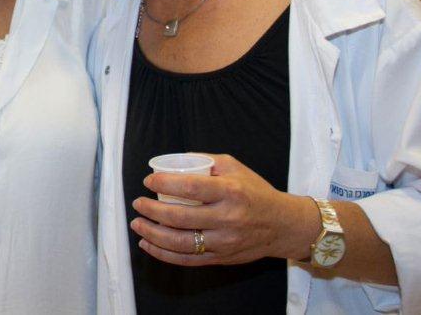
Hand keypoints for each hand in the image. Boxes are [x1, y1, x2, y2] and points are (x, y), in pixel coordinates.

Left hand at [129, 154, 316, 266]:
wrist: (283, 225)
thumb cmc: (255, 192)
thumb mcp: (234, 167)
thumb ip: (204, 161)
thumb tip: (172, 161)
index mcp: (230, 192)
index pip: (190, 188)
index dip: (163, 184)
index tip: (148, 181)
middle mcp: (227, 219)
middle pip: (180, 217)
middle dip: (151, 210)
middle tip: (138, 203)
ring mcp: (224, 242)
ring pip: (180, 242)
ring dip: (152, 233)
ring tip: (137, 223)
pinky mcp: (221, 258)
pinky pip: (187, 260)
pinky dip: (163, 254)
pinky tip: (147, 244)